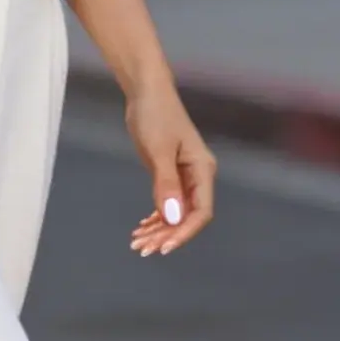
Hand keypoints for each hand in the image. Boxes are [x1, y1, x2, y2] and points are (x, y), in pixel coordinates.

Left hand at [124, 79, 216, 256]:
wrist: (146, 92)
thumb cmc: (155, 115)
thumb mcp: (158, 151)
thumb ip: (166, 184)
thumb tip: (172, 217)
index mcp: (202, 170)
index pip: (201, 212)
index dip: (184, 233)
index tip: (164, 248)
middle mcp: (198, 176)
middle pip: (188, 216)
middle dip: (166, 235)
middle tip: (142, 248)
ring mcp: (184, 176)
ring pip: (176, 212)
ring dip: (159, 229)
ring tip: (137, 243)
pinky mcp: (170, 173)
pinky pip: (167, 203)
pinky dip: (155, 217)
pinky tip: (142, 227)